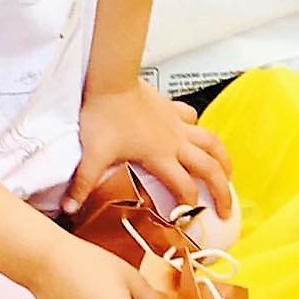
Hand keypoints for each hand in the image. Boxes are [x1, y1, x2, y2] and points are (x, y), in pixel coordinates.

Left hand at [63, 79, 231, 218]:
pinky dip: (198, 128)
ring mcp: (178, 125)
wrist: (108, 78)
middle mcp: (176, 143)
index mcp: (161, 157)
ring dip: (224, 161)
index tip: (190, 220)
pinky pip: (193, 118)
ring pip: (213, 143)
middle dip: (222, 192)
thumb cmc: (102, 113)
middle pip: (210, 170)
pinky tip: (197, 134)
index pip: (185, 188)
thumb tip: (69, 208)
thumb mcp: (93, 154)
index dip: (190, 206)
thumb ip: (84, 183)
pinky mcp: (172, 108)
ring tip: (229, 176)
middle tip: (226, 210)